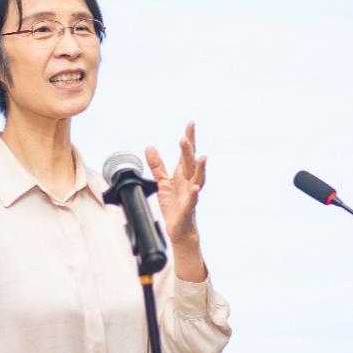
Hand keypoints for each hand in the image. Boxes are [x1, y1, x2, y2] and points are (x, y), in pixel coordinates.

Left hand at [145, 121, 206, 245]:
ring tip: (202, 157)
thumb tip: (150, 147)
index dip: (189, 139)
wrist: (179, 229)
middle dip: (189, 150)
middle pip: (191, 163)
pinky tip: (195, 189)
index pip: (187, 154)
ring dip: (200, 168)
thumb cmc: (174, 205)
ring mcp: (191, 195)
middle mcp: (189, 182)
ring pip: (198, 179)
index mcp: (183, 174)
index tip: (191, 123)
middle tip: (185, 137)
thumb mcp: (162, 182)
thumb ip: (157, 165)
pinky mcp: (188, 209)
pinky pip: (192, 201)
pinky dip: (194, 194)